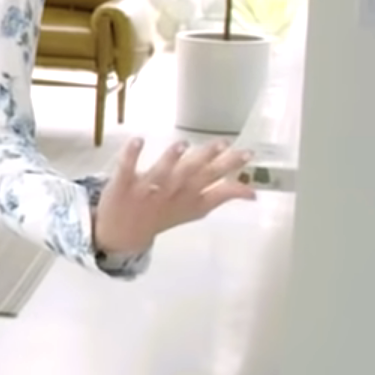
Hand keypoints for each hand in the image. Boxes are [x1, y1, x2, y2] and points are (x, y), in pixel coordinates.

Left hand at [92, 135, 257, 258]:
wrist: (121, 235)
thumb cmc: (163, 214)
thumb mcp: (194, 210)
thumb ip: (221, 196)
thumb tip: (252, 191)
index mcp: (190, 201)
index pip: (217, 190)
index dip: (233, 177)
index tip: (249, 158)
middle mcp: (171, 195)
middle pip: (192, 177)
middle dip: (209, 161)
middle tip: (226, 144)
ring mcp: (146, 191)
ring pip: (161, 174)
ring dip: (172, 160)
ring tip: (183, 144)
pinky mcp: (122, 186)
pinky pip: (126, 169)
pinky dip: (131, 156)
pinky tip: (138, 140)